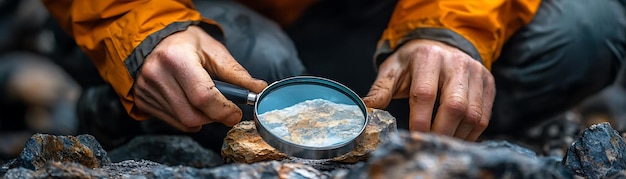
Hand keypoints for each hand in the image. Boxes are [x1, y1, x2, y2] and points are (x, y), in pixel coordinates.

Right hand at [134, 26, 266, 131]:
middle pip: (193, 115)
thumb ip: (236, 73)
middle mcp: (157, 75)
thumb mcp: (213, 50)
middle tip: (221, 107)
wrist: (152, 41)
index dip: (223, 109)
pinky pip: (173, 122)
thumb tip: (258, 89)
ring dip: (202, 118)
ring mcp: (146, 90)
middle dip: (214, 116)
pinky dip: (187, 118)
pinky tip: (188, 101)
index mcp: (176, 58)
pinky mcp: (142, 101)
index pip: (203, 96)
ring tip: (204, 100)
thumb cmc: (186, 43)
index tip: (235, 112)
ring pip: (184, 122)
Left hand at [363, 39, 494, 140]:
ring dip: (456, 135)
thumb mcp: (393, 69)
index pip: (425, 93)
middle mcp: (456, 62)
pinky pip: (484, 116)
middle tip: (427, 145)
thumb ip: (380, 90)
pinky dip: (470, 133)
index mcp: (428, 57)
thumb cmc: (413, 60)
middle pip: (454, 105)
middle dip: (440, 132)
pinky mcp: (488, 83)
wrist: (441, 43)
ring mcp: (476, 72)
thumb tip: (364, 111)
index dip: (419, 119)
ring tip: (440, 144)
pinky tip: (455, 138)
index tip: (412, 136)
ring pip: (472, 114)